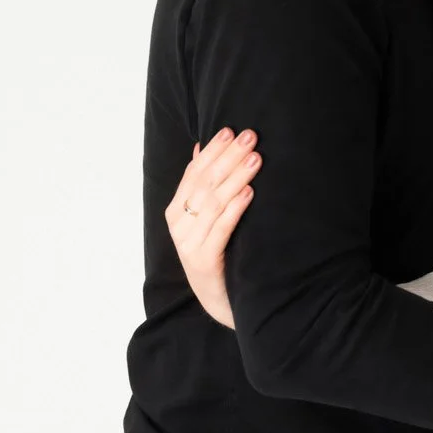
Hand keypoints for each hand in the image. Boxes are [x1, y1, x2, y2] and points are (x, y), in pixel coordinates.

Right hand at [164, 128, 262, 327]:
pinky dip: (235, 209)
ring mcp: (188, 244)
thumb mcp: (207, 220)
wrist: (220, 301)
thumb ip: (201, 186)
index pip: (194, 173)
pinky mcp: (203, 261)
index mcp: (176, 211)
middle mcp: (178, 225)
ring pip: (213, 203)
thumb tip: (201, 148)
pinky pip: (221, 229)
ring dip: (236, 177)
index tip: (231, 131)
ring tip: (256, 159)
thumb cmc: (217, 256)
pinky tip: (249, 192)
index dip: (212, 151)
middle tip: (251, 137)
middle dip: (228, 158)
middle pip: (204, 184)